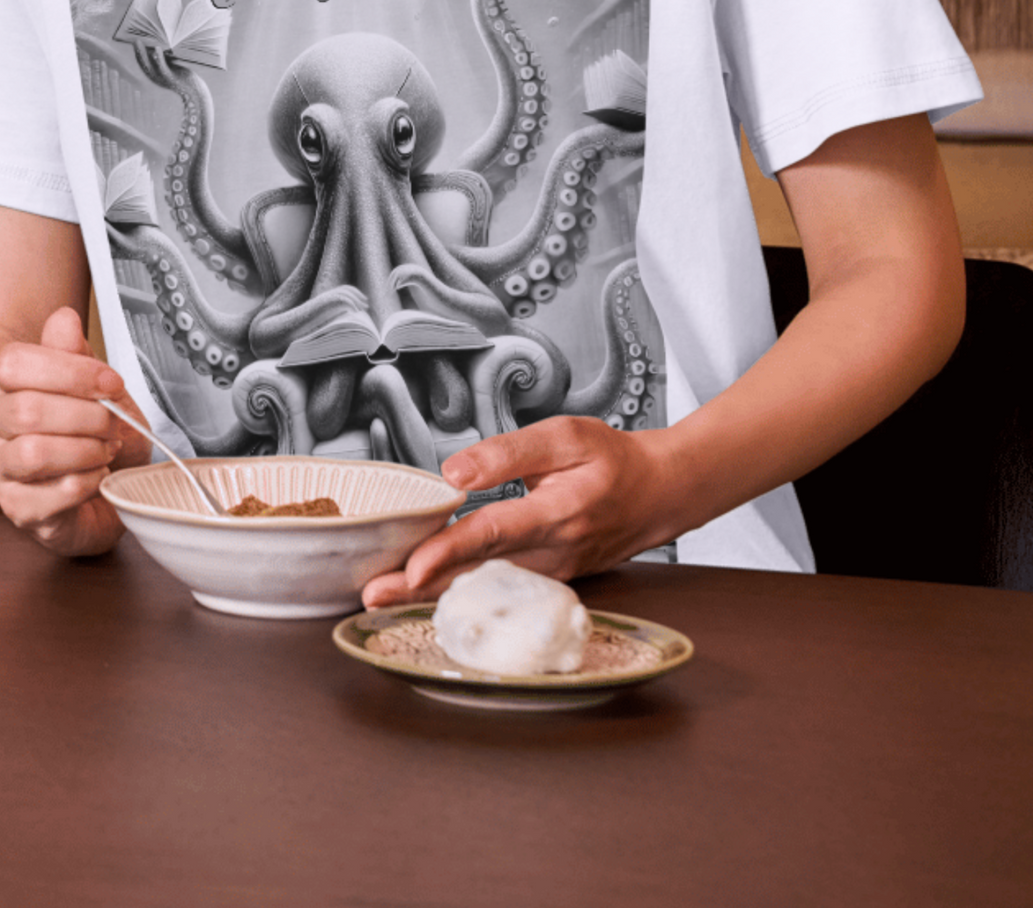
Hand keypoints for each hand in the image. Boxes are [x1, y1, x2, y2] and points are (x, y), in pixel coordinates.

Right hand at [0, 307, 150, 557]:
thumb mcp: (93, 383)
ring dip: (85, 450)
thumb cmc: (90, 429)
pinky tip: (96, 476)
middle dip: (86, 415)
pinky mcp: (19, 510)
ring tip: (106, 449)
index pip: (15, 364)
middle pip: (27, 410)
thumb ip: (75, 351)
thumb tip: (65, 319)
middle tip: (113, 422)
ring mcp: (0, 470)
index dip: (71, 371)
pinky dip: (86, 483)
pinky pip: (51, 496)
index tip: (111, 383)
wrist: (98, 483)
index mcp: (4, 384)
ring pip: (33, 454)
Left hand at [361, 416, 672, 607]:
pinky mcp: (548, 580)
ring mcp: (551, 575)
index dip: (451, 551)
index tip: (412, 565)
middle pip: (478, 572)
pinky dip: (460, 591)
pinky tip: (423, 592)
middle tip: (372, 596)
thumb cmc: (614, 461)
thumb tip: (454, 472)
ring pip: (484, 586)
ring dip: (432, 593)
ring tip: (382, 596)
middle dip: (421, 587)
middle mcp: (553, 554)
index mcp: (557, 513)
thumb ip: (508, 452)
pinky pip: (499, 588)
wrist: (660, 494)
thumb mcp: (566, 436)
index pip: (494, 534)